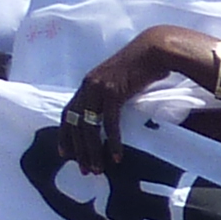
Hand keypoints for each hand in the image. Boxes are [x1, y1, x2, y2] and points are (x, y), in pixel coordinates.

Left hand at [60, 24, 220, 163]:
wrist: (155, 50)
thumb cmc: (142, 66)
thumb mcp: (120, 81)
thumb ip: (111, 94)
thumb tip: (111, 113)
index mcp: (87, 84)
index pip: (68, 113)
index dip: (65, 134)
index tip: (65, 153)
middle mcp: (88, 86)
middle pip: (75, 124)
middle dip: (78, 149)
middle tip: (84, 169)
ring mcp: (99, 89)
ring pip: (89, 126)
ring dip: (92, 150)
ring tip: (98, 168)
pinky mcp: (114, 93)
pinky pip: (110, 123)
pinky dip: (113, 142)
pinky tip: (116, 156)